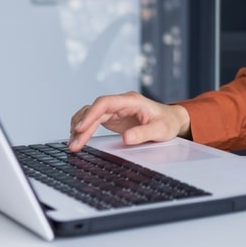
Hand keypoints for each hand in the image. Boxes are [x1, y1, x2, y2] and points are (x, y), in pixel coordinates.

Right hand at [68, 91, 190, 151]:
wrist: (172, 120)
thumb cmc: (168, 122)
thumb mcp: (161, 130)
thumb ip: (144, 133)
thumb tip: (126, 138)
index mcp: (131, 101)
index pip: (105, 103)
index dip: (91, 114)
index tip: (80, 128)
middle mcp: (121, 103)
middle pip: (95, 110)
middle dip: (82, 127)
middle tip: (74, 145)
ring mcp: (116, 109)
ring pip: (91, 114)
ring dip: (80, 128)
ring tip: (73, 144)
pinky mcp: (113, 117)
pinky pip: (93, 120)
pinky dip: (84, 128)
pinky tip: (78, 138)